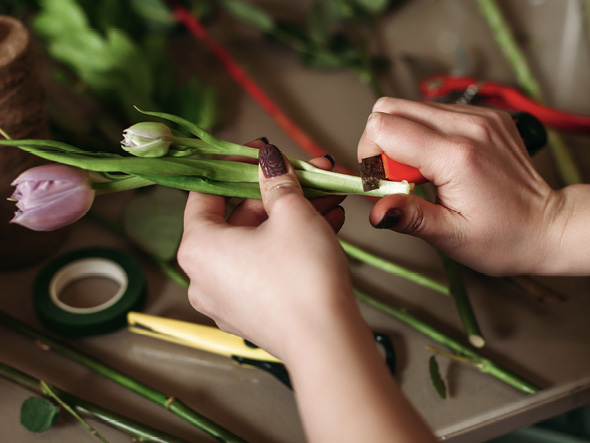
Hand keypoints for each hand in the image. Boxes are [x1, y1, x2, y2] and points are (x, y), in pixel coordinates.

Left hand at [177, 142, 352, 360]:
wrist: (327, 342)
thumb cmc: (302, 278)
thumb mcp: (292, 214)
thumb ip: (277, 181)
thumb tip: (269, 161)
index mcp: (198, 247)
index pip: (206, 192)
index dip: (234, 166)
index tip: (258, 152)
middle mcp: (203, 275)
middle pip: (238, 218)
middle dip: (276, 193)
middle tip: (306, 174)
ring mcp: (226, 298)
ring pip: (257, 242)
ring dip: (291, 218)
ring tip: (326, 199)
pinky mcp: (251, 312)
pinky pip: (265, 267)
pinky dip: (289, 246)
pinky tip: (324, 226)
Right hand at [357, 97, 570, 274]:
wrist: (548, 226)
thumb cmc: (505, 236)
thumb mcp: (451, 235)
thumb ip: (410, 217)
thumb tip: (376, 211)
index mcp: (456, 156)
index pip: (384, 127)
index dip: (371, 155)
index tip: (384, 181)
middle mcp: (469, 126)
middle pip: (391, 108)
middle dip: (383, 143)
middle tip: (402, 177)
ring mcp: (480, 117)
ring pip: (411, 107)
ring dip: (405, 139)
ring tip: (425, 174)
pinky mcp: (485, 116)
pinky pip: (436, 112)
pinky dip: (426, 135)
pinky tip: (441, 163)